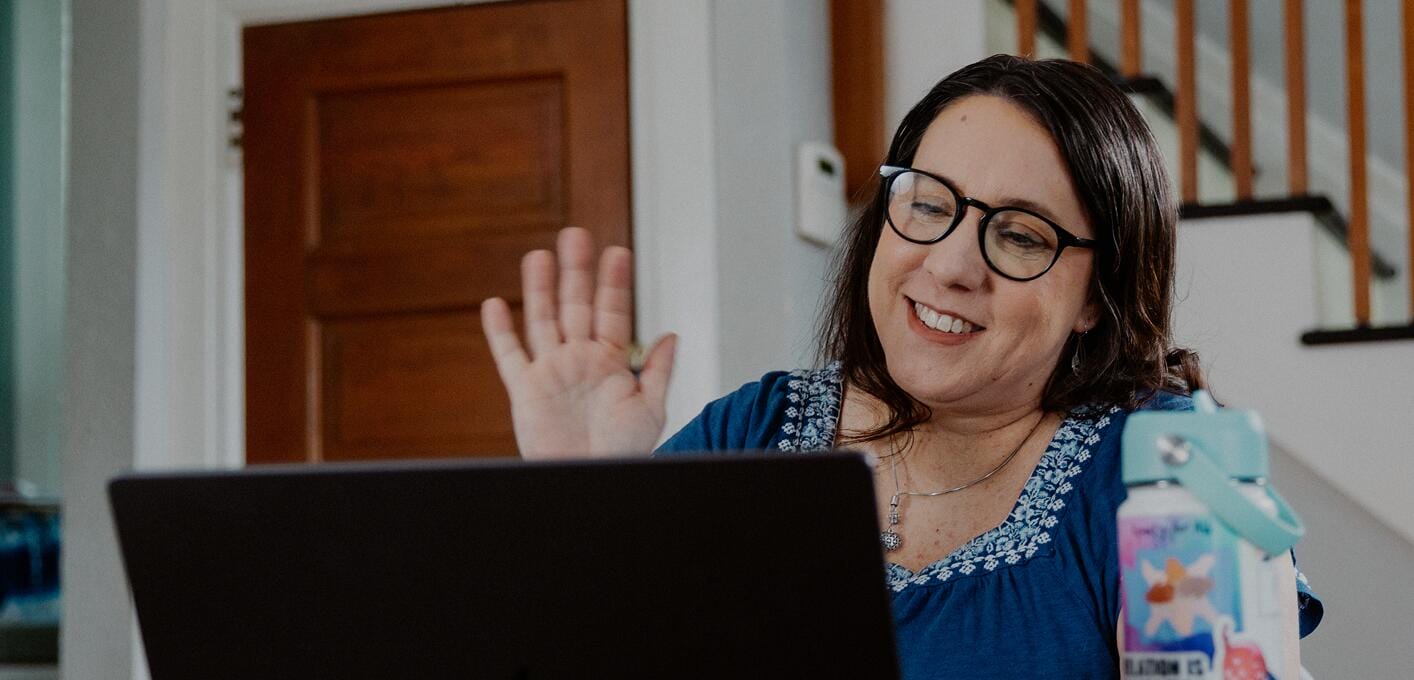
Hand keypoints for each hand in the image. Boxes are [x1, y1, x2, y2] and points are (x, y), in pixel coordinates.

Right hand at [480, 227, 676, 457]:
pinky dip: (500, 332)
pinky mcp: (525, 391)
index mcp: (612, 361)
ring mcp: (551, 372)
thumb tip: (670, 335)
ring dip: (540, 289)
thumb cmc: (625, 452)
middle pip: (575, 306)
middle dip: (576, 271)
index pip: (613, 312)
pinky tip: (495, 305)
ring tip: (539, 255)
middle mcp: (579, 360)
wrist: (595, 480)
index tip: (618, 252)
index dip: (614, 283)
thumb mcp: (651, 409)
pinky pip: (509, 356)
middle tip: (577, 234)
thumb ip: (658, 371)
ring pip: (542, 320)